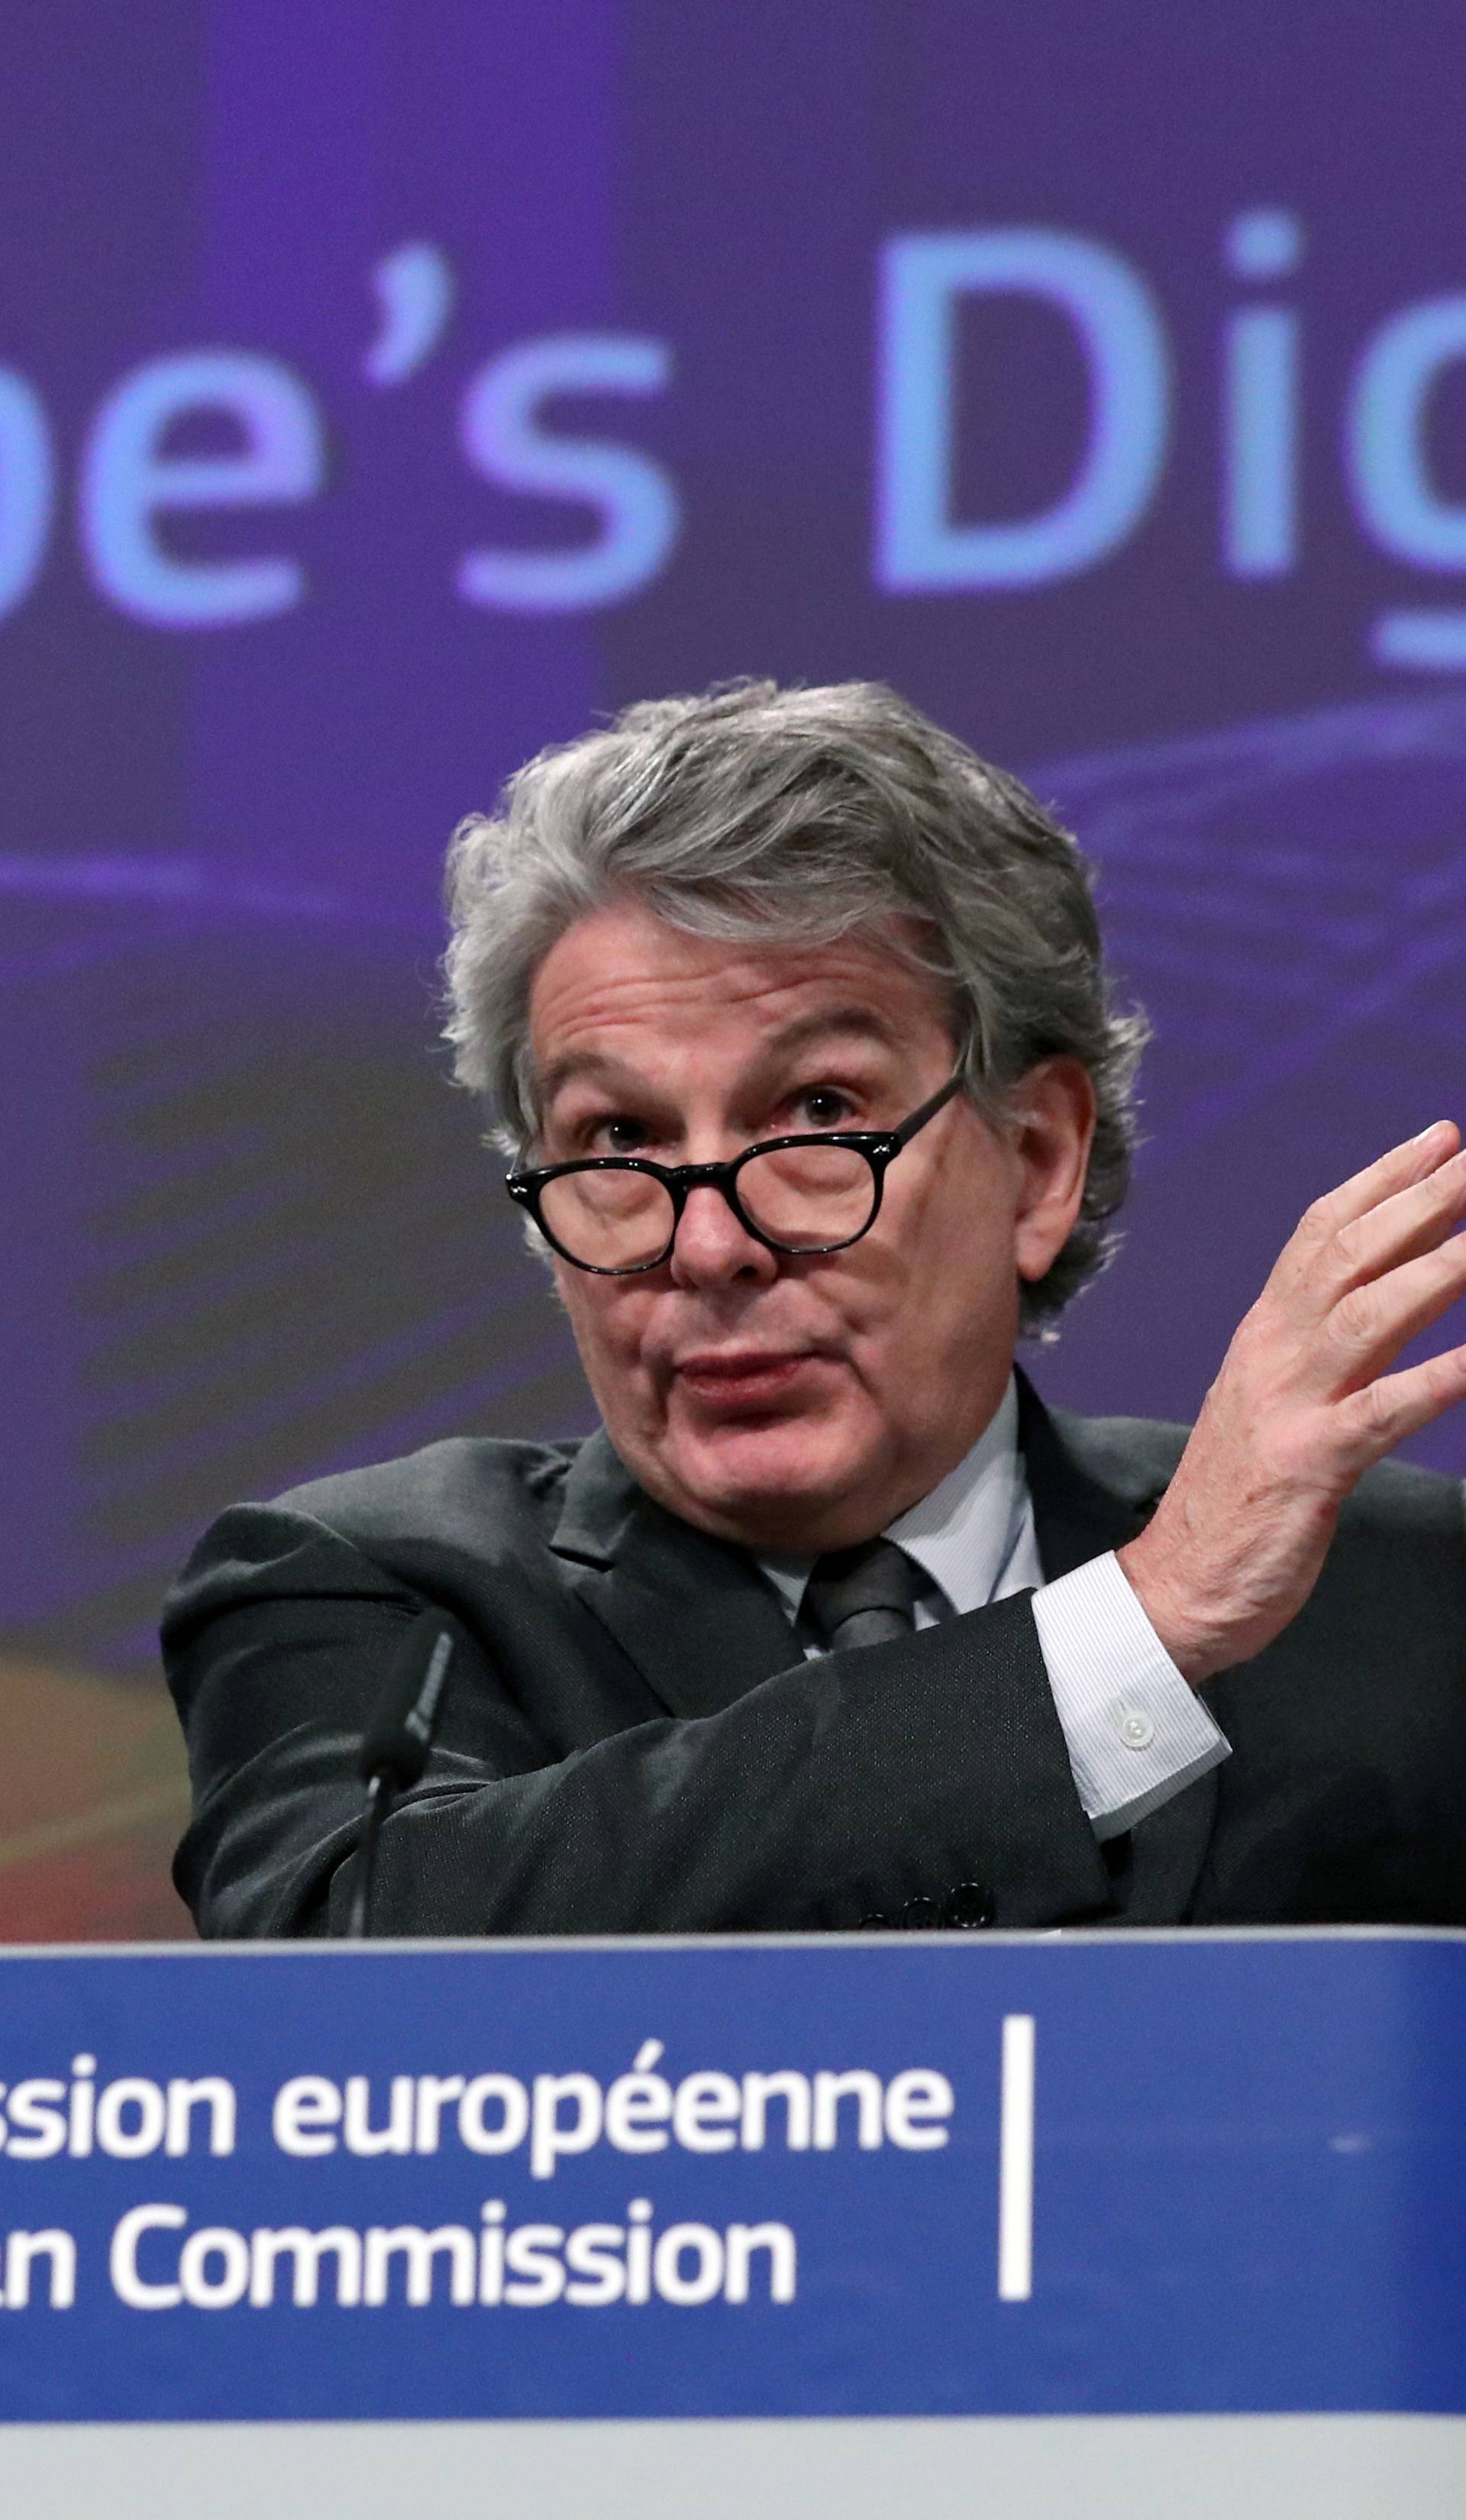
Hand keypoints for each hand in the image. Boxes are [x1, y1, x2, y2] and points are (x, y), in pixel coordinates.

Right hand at [1118, 1121, 1465, 1685]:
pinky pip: (1385, 1410)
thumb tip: (1395, 1293)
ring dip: (1438, 1268)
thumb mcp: (1276, 1401)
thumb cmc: (1237, 1499)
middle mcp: (1272, 1353)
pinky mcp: (1310, 1466)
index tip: (1440, 1140)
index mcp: (1264, 1335)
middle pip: (1349, 1255)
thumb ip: (1327, 1346)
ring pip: (1368, 1314)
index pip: (1321, 1233)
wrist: (1177, 1586)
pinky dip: (1440, 1377)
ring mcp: (1289, 1406)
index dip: (1382, 1180)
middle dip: (1421, 1200)